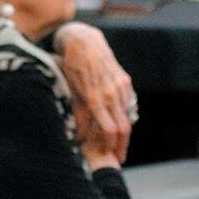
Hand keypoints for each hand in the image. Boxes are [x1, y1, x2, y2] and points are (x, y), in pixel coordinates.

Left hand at [54, 21, 135, 159]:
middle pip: (123, 127)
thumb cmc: (72, 66)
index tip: (108, 155)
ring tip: (118, 145)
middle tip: (119, 158)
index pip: (109, 130)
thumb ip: (79, 115)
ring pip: (127, 116)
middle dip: (122, 145)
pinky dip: (124, 116)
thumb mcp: (71, 91)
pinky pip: (127, 103)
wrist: (83, 41)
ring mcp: (120, 86)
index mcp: (96, 98)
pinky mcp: (125, 80)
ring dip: (124, 133)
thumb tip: (80, 137)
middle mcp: (111, 93)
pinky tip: (119, 124)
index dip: (110, 145)